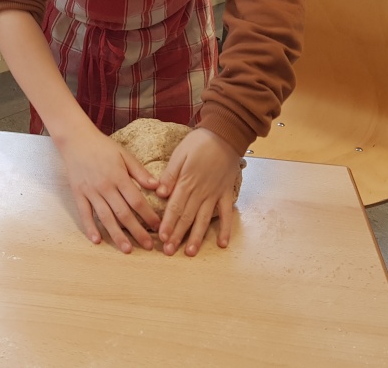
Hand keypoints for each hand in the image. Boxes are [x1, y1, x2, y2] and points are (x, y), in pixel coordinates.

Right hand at [55, 123, 160, 252]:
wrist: (76, 139)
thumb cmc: (102, 146)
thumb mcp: (124, 154)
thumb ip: (140, 172)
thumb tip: (157, 186)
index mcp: (119, 176)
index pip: (137, 200)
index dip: (148, 215)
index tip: (159, 227)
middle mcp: (105, 186)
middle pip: (123, 213)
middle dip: (137, 231)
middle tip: (148, 246)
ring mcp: (90, 191)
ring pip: (105, 217)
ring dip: (116, 235)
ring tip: (127, 249)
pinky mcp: (78, 194)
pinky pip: (84, 214)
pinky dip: (90, 228)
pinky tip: (97, 241)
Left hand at [155, 128, 240, 256]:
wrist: (226, 134)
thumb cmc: (200, 142)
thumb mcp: (180, 153)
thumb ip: (170, 174)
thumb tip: (160, 193)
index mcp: (187, 181)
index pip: (175, 207)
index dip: (168, 223)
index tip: (161, 237)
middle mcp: (201, 191)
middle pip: (187, 217)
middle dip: (177, 235)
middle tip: (169, 251)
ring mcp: (215, 194)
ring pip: (204, 219)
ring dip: (197, 237)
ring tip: (190, 252)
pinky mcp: (226, 193)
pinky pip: (226, 214)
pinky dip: (225, 229)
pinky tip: (222, 244)